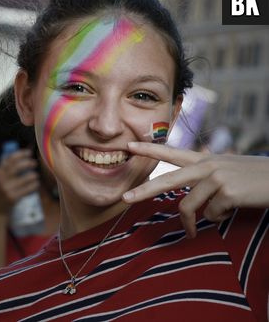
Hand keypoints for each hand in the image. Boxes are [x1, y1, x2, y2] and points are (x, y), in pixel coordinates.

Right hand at [0, 149, 39, 215]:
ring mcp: (6, 188)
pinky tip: (36, 184)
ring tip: (35, 176)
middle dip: (29, 163)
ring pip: (26, 177)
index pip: (10, 158)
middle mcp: (0, 178)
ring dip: (33, 175)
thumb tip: (19, 157)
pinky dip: (34, 185)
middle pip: (18, 166)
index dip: (21, 154)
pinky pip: (28, 189)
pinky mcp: (13, 197)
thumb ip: (4, 169)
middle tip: (34, 163)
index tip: (29, 152)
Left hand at [122, 141, 268, 237]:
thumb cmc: (254, 179)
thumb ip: (205, 178)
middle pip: (167, 180)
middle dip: (144, 191)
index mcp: (205, 160)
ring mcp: (216, 178)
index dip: (149, 150)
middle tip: (125, 199)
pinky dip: (218, 218)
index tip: (128, 147)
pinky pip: (211, 214)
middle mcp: (207, 166)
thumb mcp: (227, 171)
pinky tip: (232, 210)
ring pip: (188, 205)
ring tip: (195, 230)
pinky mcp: (227, 192)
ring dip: (192, 223)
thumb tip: (189, 199)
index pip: (171, 153)